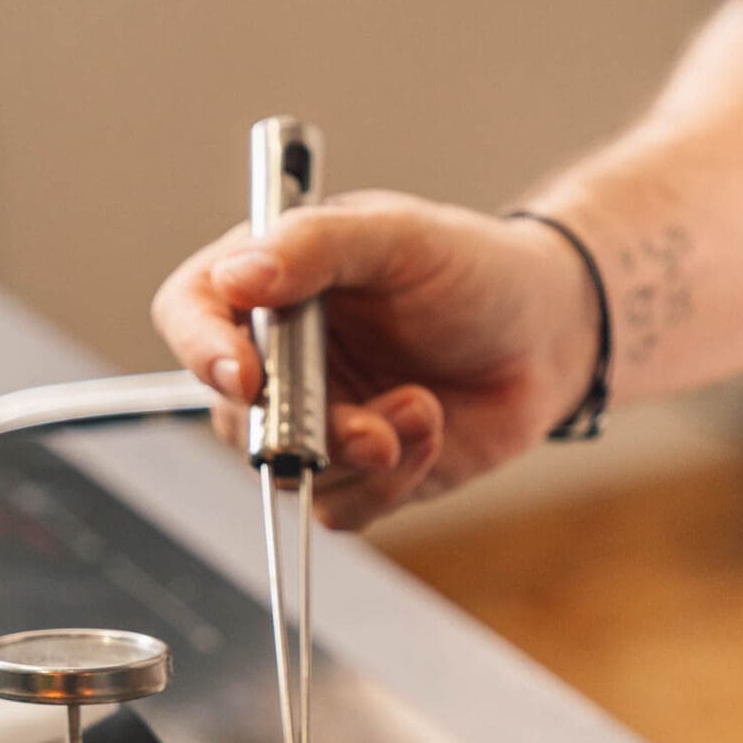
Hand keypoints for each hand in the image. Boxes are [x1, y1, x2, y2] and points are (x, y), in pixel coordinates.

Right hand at [152, 191, 598, 528]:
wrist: (550, 336)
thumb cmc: (476, 271)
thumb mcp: (399, 235)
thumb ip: (315, 245)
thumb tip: (237, 276)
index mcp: (270, 285)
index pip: (192, 313)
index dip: (201, 348)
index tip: (243, 376)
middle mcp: (280, 359)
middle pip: (232, 413)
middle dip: (300, 427)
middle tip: (365, 425)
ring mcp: (315, 422)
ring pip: (288, 472)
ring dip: (359, 451)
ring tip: (420, 408)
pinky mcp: (358, 476)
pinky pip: (342, 507)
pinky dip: (393, 480)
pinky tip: (430, 428)